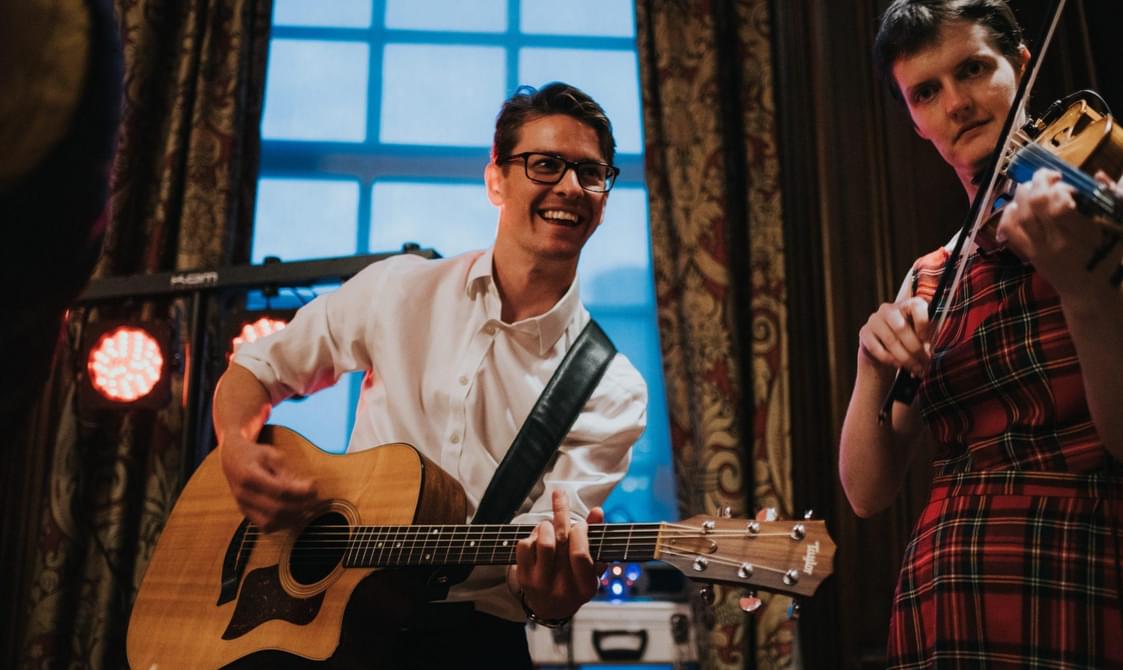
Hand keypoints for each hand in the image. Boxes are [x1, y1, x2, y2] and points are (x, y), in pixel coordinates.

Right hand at [219, 431, 316, 531]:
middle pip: (276, 509)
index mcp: (249, 475)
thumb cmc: (255, 454)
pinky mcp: (246, 513)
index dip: (300, 492)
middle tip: (315, 501)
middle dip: (300, 507)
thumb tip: (304, 488)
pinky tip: (294, 516)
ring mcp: (243, 506)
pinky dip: (281, 525)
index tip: (315, 489)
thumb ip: (285, 471)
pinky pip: (265, 526)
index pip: (280, 490)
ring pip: (270, 522)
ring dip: (292, 520)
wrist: (232, 458)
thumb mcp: (271, 454)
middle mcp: (243, 494)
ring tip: (308, 510)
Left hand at [511, 490, 602, 620]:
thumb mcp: (591, 565)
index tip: (580, 523)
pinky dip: (531, 535)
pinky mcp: (524, 578)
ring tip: (549, 524)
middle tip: (559, 494)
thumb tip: (597, 511)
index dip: (580, 533)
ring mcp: (542, 584)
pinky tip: (538, 535)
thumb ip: (596, 538)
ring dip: (546, 525)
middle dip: (561, 512)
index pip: (580, 554)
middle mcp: (563, 588)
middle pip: (562, 541)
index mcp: (585, 587)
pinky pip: (525, 546)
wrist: (551, 608)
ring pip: (543, 543)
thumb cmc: (575, 581)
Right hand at [858, 296, 931, 377]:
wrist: (883, 349)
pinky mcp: (864, 333)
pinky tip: (899, 365)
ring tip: (915, 368)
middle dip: (915, 349)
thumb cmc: (907, 340)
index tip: (927, 341)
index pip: (917, 306)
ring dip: (905, 358)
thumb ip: (927, 340)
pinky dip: (890, 360)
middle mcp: (889, 309)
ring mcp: (874, 320)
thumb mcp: (921, 336)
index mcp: (907, 304)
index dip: (924, 325)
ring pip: (891, 341)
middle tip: (924, 363)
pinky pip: (877, 349)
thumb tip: (927, 352)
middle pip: (902, 328)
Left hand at [996, 168, 1122, 300]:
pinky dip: (1009, 213)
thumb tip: (1099, 174)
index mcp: (1083, 234)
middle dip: (1038, 182)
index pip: (1058, 204)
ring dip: (1023, 194)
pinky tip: (1018, 205)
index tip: (1065, 181)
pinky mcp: (1029, 254)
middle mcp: (1057, 241)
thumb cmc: (1109, 256)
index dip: (1057, 186)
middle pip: (1035, 204)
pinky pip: (1010, 231)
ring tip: (1033, 187)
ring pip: (1020, 214)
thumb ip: (1111, 198)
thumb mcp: (1119, 226)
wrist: (1090, 292)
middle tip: (1047, 176)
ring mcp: (1039, 248)